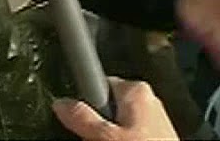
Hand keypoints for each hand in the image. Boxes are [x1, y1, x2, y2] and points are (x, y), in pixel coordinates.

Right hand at [52, 77, 177, 140]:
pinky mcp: (157, 135)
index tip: (80, 117)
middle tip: (95, 139)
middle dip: (99, 123)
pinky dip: (124, 140)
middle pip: (109, 106)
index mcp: (137, 90)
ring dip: (109, 136)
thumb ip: (82, 119)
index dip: (87, 101)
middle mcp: (148, 99)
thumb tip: (62, 104)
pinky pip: (131, 134)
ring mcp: (154, 118)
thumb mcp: (106, 137)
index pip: (101, 83)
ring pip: (119, 123)